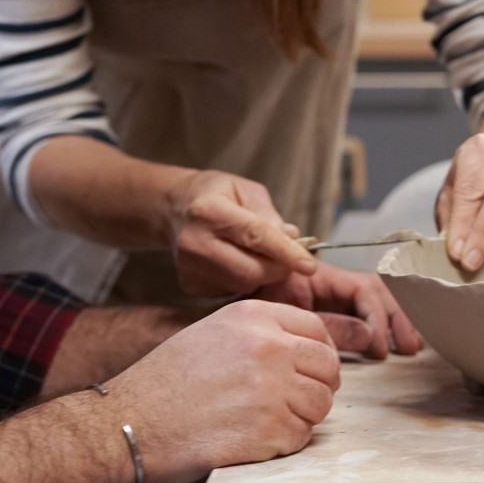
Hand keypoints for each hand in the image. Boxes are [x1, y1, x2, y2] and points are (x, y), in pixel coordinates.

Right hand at [106, 299, 339, 482]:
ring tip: (267, 420)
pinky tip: (253, 437)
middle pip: (328, 367)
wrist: (132, 422)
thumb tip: (299, 349)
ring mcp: (272, 388)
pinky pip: (301, 436)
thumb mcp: (212, 332)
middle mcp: (268, 346)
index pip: (316, 330)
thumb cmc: (164, 382)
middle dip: (316, 386)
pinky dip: (284, 443)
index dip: (318, 353)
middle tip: (293, 400)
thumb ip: (258, 333)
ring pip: (321, 404)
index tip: (311, 368)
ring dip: (302, 416)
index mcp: (253, 317)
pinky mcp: (269, 430)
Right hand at [165, 170, 316, 296]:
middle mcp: (195, 240)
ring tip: (259, 255)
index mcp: (210, 210)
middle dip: (279, 269)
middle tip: (291, 259)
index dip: (286, 252)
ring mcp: (189, 266)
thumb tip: (293, 239)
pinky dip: (243, 280)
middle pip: (250, 270)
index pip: (255, 235)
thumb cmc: (215, 194)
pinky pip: (229, 291)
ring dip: (262, 275)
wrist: (174, 208)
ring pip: (242, 285)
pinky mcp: (189, 283)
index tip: (309, 265)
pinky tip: (237, 261)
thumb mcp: (246, 191)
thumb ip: (270, 216)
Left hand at [254, 262, 424, 358]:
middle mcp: (328, 280)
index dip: (375, 316)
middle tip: (409, 347)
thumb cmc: (250, 307)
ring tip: (410, 346)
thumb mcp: (285, 315)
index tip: (379, 346)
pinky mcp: (328, 306)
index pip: (360, 288)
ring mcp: (329, 292)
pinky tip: (393, 342)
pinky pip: (361, 310)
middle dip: (396, 317)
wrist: (231, 301)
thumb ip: (326, 324)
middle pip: (376, 290)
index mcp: (317, 276)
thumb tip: (367, 334)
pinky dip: (380, 324)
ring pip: (374, 298)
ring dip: (395, 320)